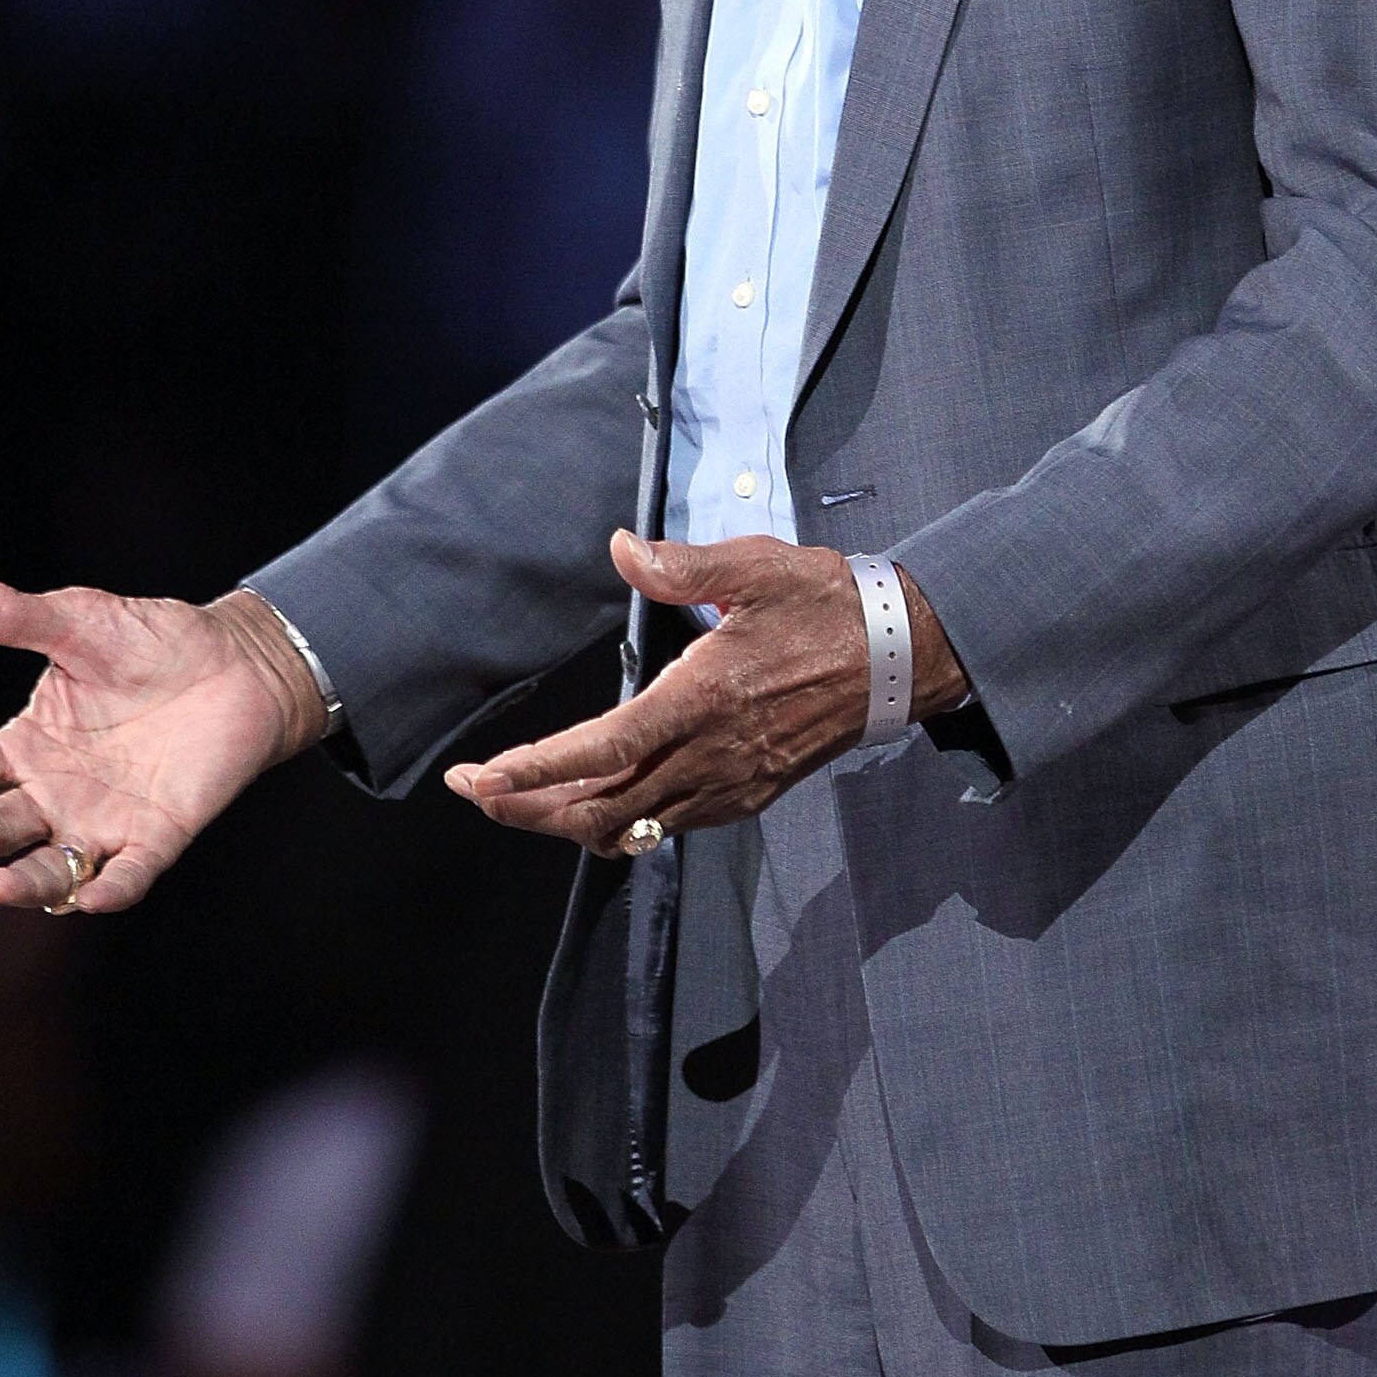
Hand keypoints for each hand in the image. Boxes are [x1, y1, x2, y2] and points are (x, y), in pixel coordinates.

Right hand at [0, 559, 325, 912]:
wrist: (240, 660)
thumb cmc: (154, 640)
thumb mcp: (80, 621)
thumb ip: (15, 614)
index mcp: (27, 746)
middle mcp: (55, 794)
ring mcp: (104, 821)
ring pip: (49, 869)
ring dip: (23, 882)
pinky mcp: (158, 837)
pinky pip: (127, 876)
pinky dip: (109, 890)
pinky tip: (92, 896)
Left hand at [444, 529, 968, 852]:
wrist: (901, 656)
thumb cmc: (828, 604)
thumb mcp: (757, 566)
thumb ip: (683, 565)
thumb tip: (623, 549)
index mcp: (705, 697)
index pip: (605, 749)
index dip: (537, 769)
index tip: (483, 776)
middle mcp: (713, 755)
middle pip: (602, 808)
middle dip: (529, 808)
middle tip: (475, 793)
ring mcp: (731, 783)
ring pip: (632, 827)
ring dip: (567, 820)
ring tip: (518, 799)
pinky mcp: (748, 794)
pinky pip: (669, 825)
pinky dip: (619, 822)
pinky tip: (595, 801)